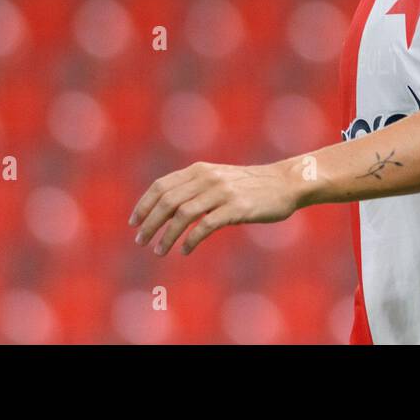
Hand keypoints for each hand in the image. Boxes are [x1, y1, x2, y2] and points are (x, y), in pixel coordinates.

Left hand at [129, 160, 304, 256]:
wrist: (285, 183)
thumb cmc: (250, 185)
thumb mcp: (219, 177)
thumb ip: (195, 186)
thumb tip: (167, 204)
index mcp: (200, 169)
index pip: (162, 185)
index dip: (144, 204)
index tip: (134, 222)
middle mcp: (208, 178)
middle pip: (168, 201)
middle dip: (150, 223)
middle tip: (140, 241)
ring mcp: (222, 192)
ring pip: (183, 214)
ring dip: (167, 235)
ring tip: (159, 250)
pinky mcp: (237, 208)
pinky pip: (206, 226)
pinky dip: (191, 240)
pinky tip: (185, 251)